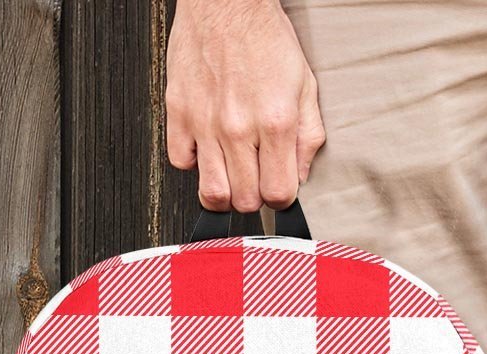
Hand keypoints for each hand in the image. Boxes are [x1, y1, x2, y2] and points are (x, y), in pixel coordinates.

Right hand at [166, 0, 324, 211]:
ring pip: (212, 192)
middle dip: (254, 197)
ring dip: (225, 192)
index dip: (281, 199)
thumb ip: (308, 137)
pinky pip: (180, 162)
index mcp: (275, 123)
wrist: (226, 1)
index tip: (279, 188)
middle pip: (245, 201)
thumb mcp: (305, 87)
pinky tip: (207, 149)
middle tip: (256, 179)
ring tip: (232, 176)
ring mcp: (205, 122)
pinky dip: (194, 163)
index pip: (278, 194)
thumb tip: (301, 175)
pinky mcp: (178, 111)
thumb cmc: (265, 39)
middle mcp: (238, 127)